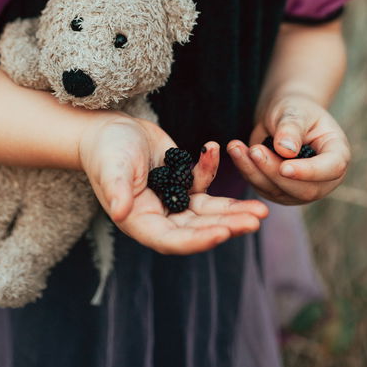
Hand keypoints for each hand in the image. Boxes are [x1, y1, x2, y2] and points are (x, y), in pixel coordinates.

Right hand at [78, 114, 268, 253]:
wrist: (108, 127)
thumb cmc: (105, 148)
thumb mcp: (111, 166)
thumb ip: (116, 189)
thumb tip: (119, 212)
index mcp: (141, 222)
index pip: (173, 239)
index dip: (198, 239)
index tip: (223, 232)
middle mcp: (160, 217)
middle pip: (198, 228)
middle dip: (228, 225)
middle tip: (257, 220)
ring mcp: (173, 200)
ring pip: (208, 211)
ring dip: (233, 209)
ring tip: (261, 208)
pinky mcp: (181, 182)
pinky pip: (203, 182)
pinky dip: (211, 168)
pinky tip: (215, 148)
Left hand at [226, 92, 349, 205]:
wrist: (282, 115)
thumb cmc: (294, 109)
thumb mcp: (294, 111)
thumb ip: (291, 129)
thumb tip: (285, 150)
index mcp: (337, 154)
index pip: (331, 169)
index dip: (308, 172)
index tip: (285, 167)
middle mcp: (323, 178)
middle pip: (303, 188)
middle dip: (274, 172)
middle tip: (254, 151)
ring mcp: (302, 188)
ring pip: (279, 192)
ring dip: (255, 171)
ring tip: (236, 147)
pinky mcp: (280, 191)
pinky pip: (262, 187)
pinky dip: (246, 170)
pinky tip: (235, 151)